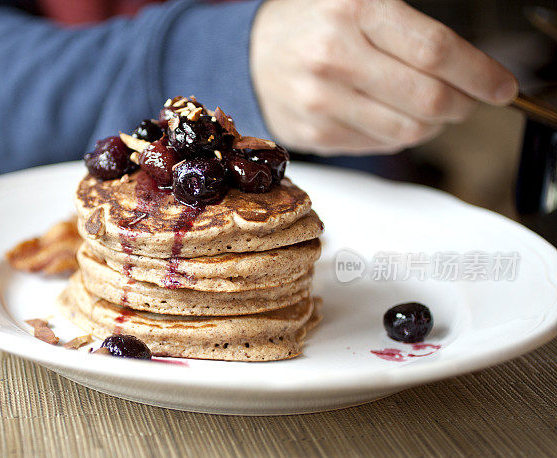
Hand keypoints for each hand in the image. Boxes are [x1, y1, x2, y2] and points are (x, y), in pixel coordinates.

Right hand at [250, 0, 517, 154]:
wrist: (253, 53)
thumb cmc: (317, 22)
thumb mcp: (361, 0)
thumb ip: (415, 27)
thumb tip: (472, 69)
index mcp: (354, 9)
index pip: (436, 52)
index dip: (479, 74)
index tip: (500, 87)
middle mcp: (333, 56)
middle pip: (427, 100)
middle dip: (461, 106)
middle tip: (467, 101)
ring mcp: (319, 101)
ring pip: (406, 132)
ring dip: (431, 126)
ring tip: (428, 110)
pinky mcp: (313, 134)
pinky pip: (377, 147)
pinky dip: (395, 135)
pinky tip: (386, 115)